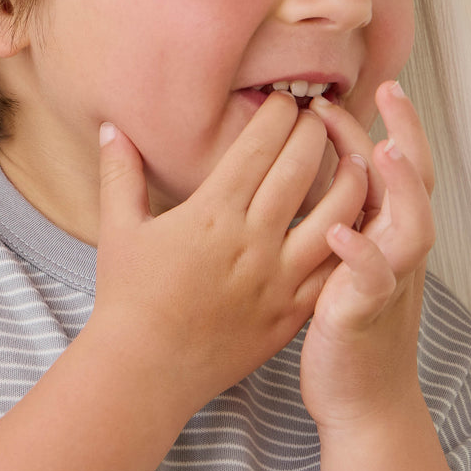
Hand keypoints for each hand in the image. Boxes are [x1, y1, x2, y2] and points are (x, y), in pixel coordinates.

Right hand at [92, 93, 368, 415]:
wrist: (146, 371)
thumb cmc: (128, 300)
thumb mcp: (119, 229)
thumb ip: (119, 172)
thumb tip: (111, 126)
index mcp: (212, 212)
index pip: (259, 144)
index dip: (278, 114)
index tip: (285, 100)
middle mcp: (251, 240)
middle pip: (300, 167)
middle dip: (316, 132)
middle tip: (321, 116)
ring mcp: (278, 278)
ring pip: (334, 213)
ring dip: (349, 179)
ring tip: (355, 160)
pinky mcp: (293, 312)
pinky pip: (337, 268)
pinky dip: (354, 240)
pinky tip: (359, 221)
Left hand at [299, 80, 435, 431]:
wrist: (362, 403)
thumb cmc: (344, 332)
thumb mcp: (342, 266)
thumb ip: (338, 220)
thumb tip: (307, 174)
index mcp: (386, 235)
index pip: (393, 169)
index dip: (381, 127)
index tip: (350, 91)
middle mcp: (396, 253)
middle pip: (416, 182)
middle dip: (407, 134)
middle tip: (389, 90)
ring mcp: (388, 283)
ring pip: (412, 225)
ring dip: (399, 187)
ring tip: (381, 151)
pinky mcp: (367, 315)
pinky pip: (373, 280)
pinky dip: (361, 253)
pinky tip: (337, 231)